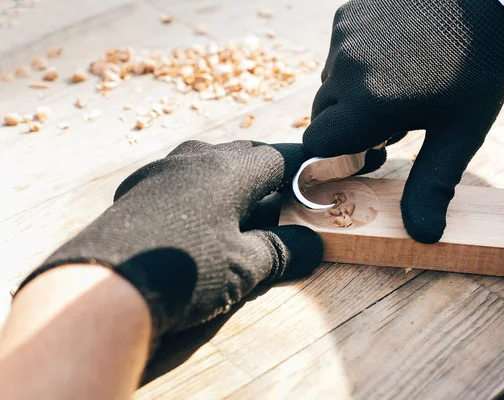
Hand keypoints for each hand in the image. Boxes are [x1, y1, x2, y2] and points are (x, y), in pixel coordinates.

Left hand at [16, 141, 322, 342]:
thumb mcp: (246, 267)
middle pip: (246, 156)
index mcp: (229, 169)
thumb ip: (284, 251)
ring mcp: (162, 171)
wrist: (104, 288)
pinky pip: (183, 180)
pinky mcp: (138, 190)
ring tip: (248, 214)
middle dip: (271, 177)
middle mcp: (195, 159)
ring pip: (212, 166)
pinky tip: (203, 222)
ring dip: (237, 185)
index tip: (324, 177)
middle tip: (287, 202)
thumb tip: (313, 245)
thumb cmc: (187, 270)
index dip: (307, 168)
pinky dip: (205, 194)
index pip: (281, 157)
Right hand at [304, 0, 503, 242]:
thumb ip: (432, 185)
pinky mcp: (347, 13)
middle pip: (321, 116)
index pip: (318, 144)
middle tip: (394, 118)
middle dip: (349, 125)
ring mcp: (344, 36)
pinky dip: (355, 62)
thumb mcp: (459, 133)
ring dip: (351, 94)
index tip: (374, 147)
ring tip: (395, 84)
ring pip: (328, 83)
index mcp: (368, 104)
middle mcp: (346, 68)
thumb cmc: (477, 70)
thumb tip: (424, 235)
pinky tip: (392, 54)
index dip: (340, 153)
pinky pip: (337, 52)